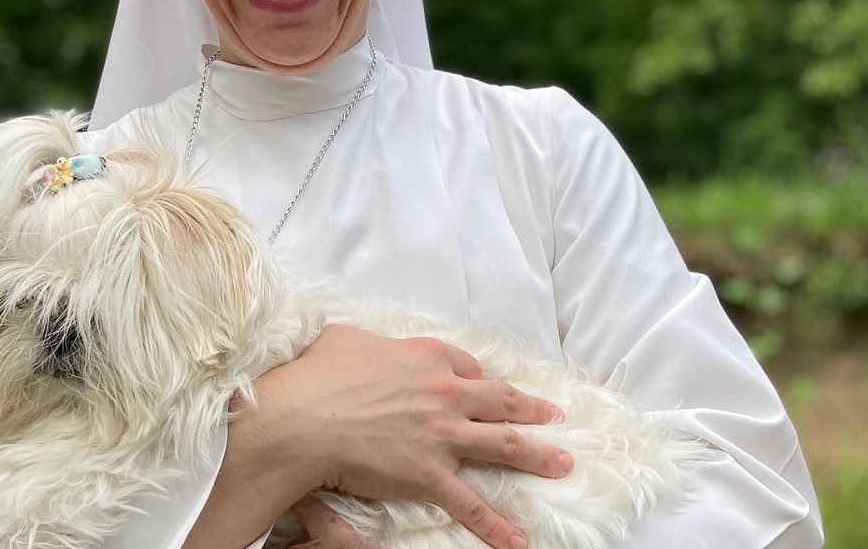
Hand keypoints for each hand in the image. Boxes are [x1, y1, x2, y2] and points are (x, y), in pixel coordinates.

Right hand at [253, 325, 571, 548]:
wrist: (303, 418)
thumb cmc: (317, 375)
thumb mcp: (345, 338)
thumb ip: (368, 344)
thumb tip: (363, 349)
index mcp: (426, 357)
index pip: (466, 365)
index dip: (477, 376)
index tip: (483, 384)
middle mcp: (445, 392)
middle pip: (501, 399)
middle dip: (532, 408)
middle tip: (555, 415)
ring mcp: (443, 435)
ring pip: (505, 443)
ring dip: (539, 455)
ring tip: (564, 463)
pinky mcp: (431, 475)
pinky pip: (472, 505)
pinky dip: (497, 526)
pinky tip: (519, 541)